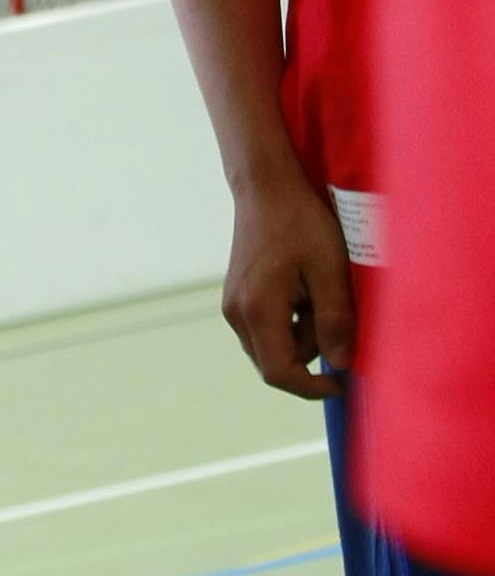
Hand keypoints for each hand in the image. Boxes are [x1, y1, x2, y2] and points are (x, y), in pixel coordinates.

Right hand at [222, 160, 357, 394]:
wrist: (266, 188)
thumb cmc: (302, 223)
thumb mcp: (330, 270)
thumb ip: (335, 320)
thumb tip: (342, 365)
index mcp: (259, 310)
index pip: (280, 373)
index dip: (313, 388)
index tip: (342, 383)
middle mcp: (236, 314)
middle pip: (275, 364)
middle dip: (309, 355)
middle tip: (333, 315)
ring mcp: (233, 306)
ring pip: (271, 347)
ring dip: (300, 336)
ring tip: (317, 294)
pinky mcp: (236, 298)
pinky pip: (265, 329)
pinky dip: (289, 323)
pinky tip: (302, 290)